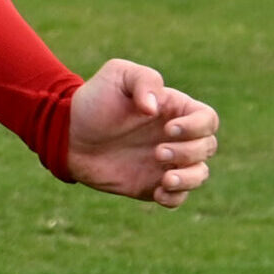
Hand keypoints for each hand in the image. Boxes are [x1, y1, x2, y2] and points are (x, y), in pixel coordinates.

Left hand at [64, 59, 217, 207]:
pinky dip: (175, 198)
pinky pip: (177, 197)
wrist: (66, 134)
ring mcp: (166, 163)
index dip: (197, 127)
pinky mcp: (152, 184)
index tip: (169, 129)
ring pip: (199, 174)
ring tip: (165, 179)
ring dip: (189, 178)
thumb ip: (144, 80)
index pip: (207, 119)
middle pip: (207, 147)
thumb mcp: (117, 75)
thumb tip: (154, 108)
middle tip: (157, 152)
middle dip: (189, 152)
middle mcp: (176, 138)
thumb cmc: (93, 101)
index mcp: (174, 111)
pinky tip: (158, 193)